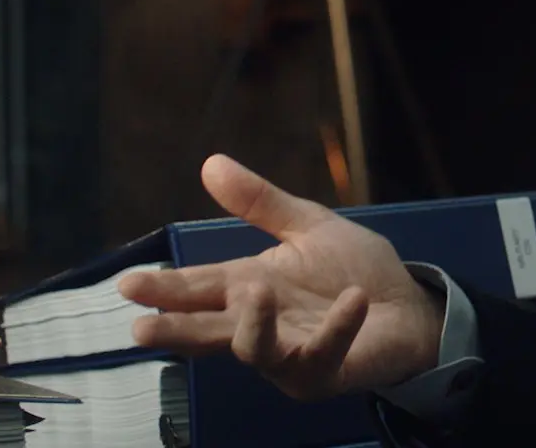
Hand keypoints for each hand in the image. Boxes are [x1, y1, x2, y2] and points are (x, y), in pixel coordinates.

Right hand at [117, 154, 442, 400]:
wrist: (408, 305)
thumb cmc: (352, 270)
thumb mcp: (307, 226)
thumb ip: (260, 202)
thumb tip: (210, 162)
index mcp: (249, 288)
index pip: (199, 288)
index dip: (165, 288)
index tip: (128, 283)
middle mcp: (261, 325)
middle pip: (210, 331)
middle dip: (176, 330)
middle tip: (142, 329)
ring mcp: (289, 355)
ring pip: (257, 350)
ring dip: (254, 324)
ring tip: (257, 291)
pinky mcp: (325, 372)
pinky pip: (324, 353)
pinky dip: (338, 327)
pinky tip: (352, 300)